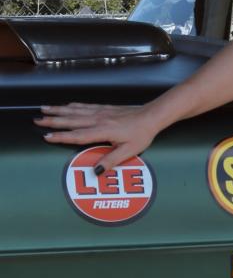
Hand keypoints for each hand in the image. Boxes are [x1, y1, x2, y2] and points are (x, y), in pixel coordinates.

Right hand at [34, 103, 159, 171]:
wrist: (151, 116)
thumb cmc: (142, 134)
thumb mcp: (129, 152)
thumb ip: (112, 160)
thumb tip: (97, 171)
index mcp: (103, 131)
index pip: (77, 135)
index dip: (61, 136)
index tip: (46, 136)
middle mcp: (99, 119)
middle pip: (71, 120)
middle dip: (53, 120)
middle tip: (37, 120)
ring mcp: (101, 112)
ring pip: (75, 111)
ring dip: (58, 110)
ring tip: (44, 109)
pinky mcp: (104, 108)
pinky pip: (84, 106)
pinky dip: (72, 106)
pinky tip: (66, 105)